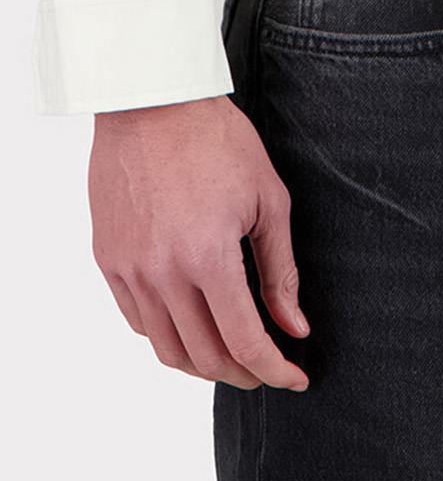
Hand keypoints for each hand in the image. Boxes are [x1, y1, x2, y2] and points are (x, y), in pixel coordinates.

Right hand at [90, 94, 308, 391]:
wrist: (153, 102)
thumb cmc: (217, 140)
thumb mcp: (267, 198)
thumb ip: (280, 270)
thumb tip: (294, 326)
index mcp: (209, 257)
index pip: (245, 340)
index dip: (274, 369)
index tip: (295, 378)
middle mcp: (163, 273)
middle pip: (204, 355)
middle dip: (243, 372)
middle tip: (267, 368)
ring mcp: (130, 269)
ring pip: (166, 348)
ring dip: (203, 363)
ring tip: (231, 355)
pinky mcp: (108, 259)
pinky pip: (137, 320)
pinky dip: (167, 336)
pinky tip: (191, 324)